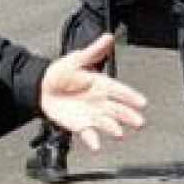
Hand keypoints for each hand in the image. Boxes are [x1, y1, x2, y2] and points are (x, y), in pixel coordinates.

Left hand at [38, 34, 148, 151]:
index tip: (142, 102)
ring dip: (113, 128)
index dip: (130, 96)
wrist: (41, 88)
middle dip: (129, 116)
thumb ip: (93, 51)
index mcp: (101, 84)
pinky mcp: (80, 125)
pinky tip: (96, 145)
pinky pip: (88, 133)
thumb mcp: (76, 59)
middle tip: (139, 122)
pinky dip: (92, 140)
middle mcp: (99, 101)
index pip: (119, 90)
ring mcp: (91, 114)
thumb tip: (108, 37)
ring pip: (106, 122)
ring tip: (119, 133)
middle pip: (117, 109)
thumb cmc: (60, 73)